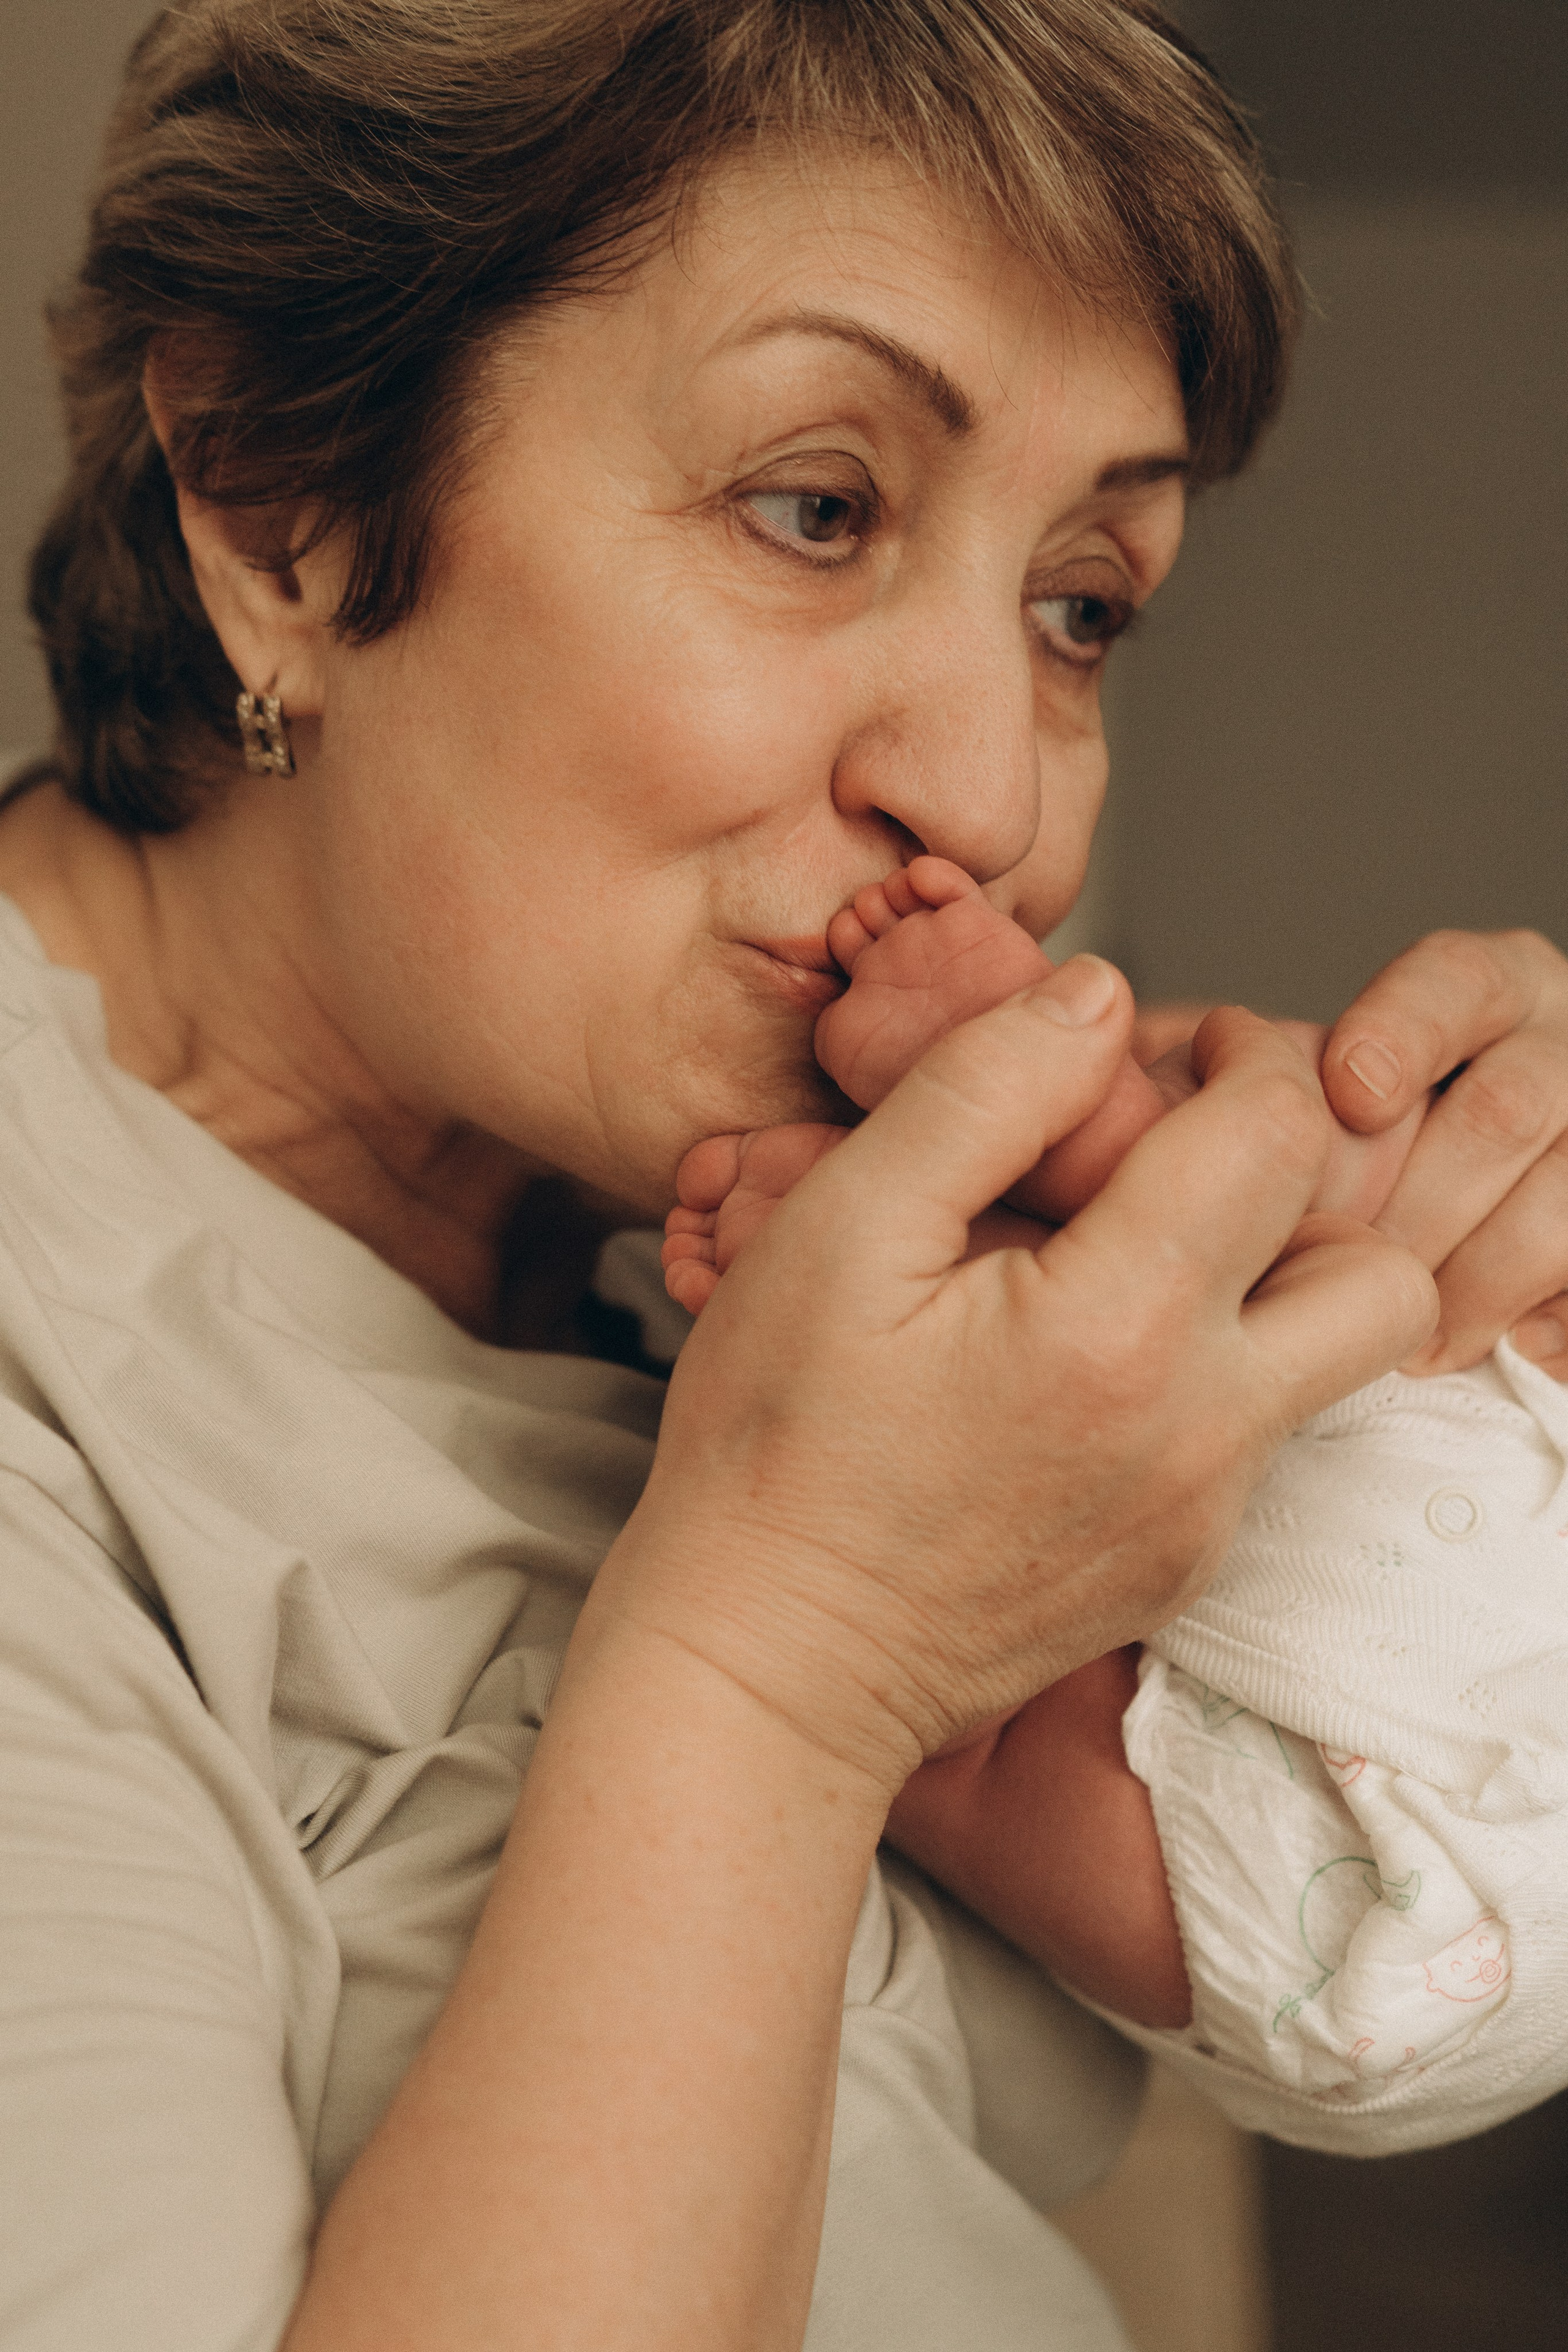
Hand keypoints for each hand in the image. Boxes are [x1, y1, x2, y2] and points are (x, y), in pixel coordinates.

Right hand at [611, 968, 1436, 1790]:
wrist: (769, 1664)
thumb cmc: (775, 1452)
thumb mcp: (840, 1228)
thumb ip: (981, 1090)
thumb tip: (1091, 999)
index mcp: (1118, 1329)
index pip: (1277, 1134)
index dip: (1235, 1055)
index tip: (1169, 1048)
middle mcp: (1200, 1432)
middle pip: (1378, 1268)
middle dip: (1309, 1186)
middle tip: (1195, 1156)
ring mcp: (1203, 1511)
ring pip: (1328, 1359)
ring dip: (1267, 1281)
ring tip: (1132, 1252)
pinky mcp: (1182, 1562)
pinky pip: (1254, 1435)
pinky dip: (1207, 1369)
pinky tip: (1082, 1359)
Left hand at [1316, 929, 1567, 1374]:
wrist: (1467, 1193)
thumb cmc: (1381, 1146)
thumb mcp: (1346, 1081)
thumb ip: (1296, 1086)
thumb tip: (1224, 1095)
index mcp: (1497, 987)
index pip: (1458, 979)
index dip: (1404, 1033)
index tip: (1352, 1096)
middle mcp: (1564, 1043)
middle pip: (1506, 1108)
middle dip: (1421, 1204)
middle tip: (1354, 1267)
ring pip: (1561, 1204)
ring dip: (1481, 1281)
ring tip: (1415, 1343)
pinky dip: (1559, 1321)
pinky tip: (1514, 1348)